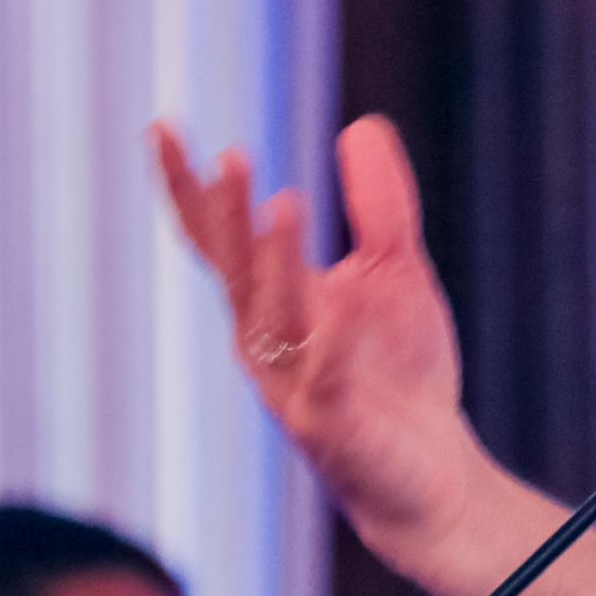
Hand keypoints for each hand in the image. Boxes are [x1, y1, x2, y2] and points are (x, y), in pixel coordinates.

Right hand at [154, 115, 498, 595]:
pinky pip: (329, 376)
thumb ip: (378, 205)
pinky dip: (333, 339)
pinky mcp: (335, 427)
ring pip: (271, 319)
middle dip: (227, 215)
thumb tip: (360, 124)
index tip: (161, 127)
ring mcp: (295, 386)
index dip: (189, 186)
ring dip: (273, 262)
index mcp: (271, 300)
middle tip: (229, 155)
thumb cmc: (400, 371)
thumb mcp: (394, 272)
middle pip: (234, 271)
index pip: (217, 238)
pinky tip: (341, 301)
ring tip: (283, 201)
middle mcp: (267, 342)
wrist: (434, 472)